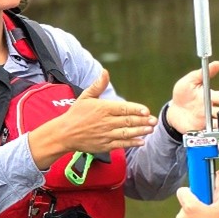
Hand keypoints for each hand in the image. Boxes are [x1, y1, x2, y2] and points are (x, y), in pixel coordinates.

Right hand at [28, 69, 155, 167]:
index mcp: (103, 109)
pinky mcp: (105, 145)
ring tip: (150, 129)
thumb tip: (105, 72)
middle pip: (127, 121)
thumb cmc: (76, 114)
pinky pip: (121, 144)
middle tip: (154, 120)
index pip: (123, 109)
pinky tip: (141, 141)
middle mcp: (105, 122)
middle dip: (142, 121)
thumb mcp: (85, 96)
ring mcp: (106, 134)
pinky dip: (132, 143)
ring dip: (140, 131)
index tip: (146, 110)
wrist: (64, 134)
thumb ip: (98, 85)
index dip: (136, 109)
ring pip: (126, 133)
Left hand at [165, 62, 218, 134]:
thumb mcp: (189, 81)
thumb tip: (216, 64)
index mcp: (209, 97)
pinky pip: (211, 136)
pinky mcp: (202, 130)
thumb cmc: (182, 95)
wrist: (172, 112)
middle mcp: (210, 110)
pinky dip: (216, 142)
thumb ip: (202, 73)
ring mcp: (207, 121)